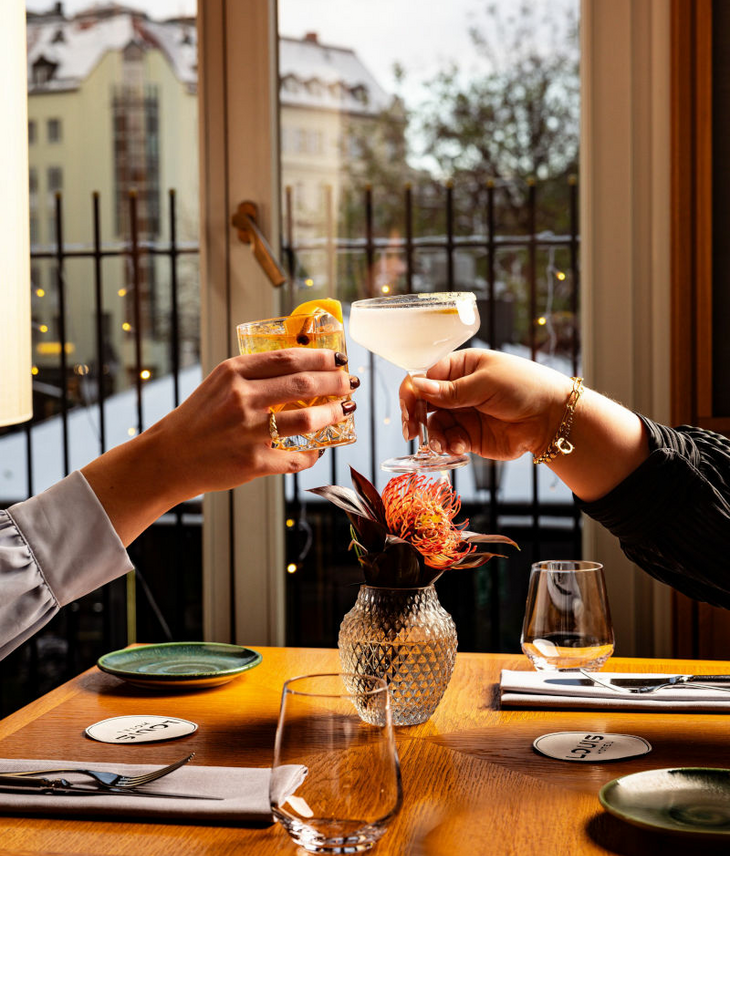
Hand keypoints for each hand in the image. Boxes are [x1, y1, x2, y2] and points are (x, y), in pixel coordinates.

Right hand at [147, 348, 354, 496]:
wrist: (171, 456)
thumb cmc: (200, 418)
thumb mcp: (220, 384)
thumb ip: (255, 374)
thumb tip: (304, 368)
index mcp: (234, 373)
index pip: (289, 358)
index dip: (321, 357)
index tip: (339, 359)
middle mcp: (241, 399)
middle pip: (304, 384)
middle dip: (336, 383)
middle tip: (350, 383)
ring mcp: (248, 431)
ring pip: (307, 419)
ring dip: (333, 414)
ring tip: (344, 411)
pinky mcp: (252, 462)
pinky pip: (295, 457)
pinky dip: (311, 454)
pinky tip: (318, 449)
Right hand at [399, 349, 571, 460]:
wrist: (552, 417)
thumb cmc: (525, 387)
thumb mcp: (486, 383)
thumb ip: (451, 390)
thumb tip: (418, 386)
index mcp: (460, 367)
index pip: (424, 377)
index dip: (412, 393)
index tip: (409, 410)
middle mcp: (458, 390)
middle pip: (424, 403)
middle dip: (416, 418)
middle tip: (412, 432)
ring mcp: (464, 414)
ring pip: (434, 426)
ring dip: (434, 437)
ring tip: (442, 446)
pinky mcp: (471, 437)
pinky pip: (449, 442)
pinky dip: (448, 447)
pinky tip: (458, 449)